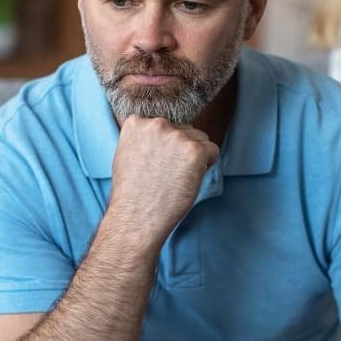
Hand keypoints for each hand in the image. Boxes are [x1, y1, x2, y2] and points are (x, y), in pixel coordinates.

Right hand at [109, 115, 219, 242]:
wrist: (136, 218)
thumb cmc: (131, 193)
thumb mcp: (127, 153)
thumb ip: (144, 137)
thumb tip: (164, 132)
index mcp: (137, 122)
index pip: (166, 124)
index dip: (165, 146)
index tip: (156, 164)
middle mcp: (157, 124)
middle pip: (185, 129)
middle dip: (181, 150)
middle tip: (166, 175)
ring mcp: (176, 136)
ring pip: (200, 139)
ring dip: (195, 157)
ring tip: (175, 179)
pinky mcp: (195, 151)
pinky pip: (213, 151)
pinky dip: (206, 166)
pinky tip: (188, 180)